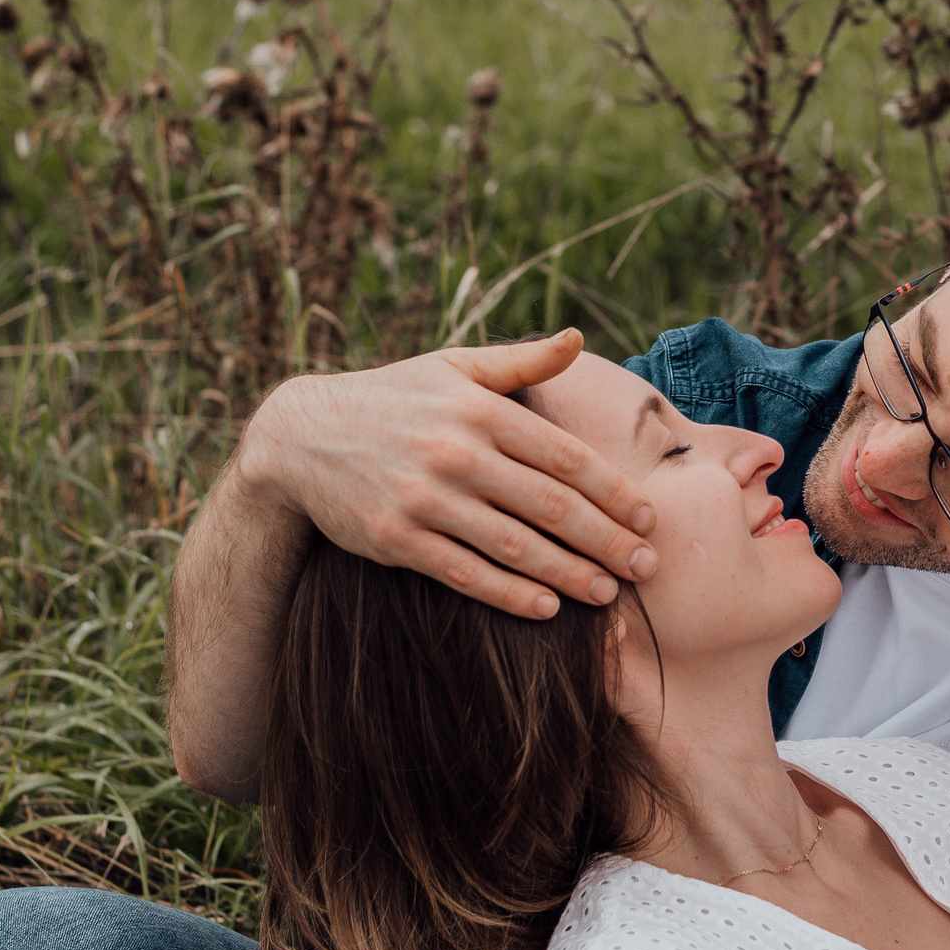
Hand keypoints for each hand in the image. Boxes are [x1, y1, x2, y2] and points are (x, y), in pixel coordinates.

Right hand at [239, 331, 658, 616]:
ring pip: (514, 546)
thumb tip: (578, 340)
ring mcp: (424, 498)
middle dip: (607, 541)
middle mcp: (456, 452)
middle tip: (647, 567)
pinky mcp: (395, 539)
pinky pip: (465, 574)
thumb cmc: (393, 399)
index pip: (566, 457)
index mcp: (480, 410)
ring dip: (569, 575)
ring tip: (608, 594)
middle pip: (552, 506)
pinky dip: (510, 595)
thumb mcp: (452, 367)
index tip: (650, 519)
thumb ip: (520, 363)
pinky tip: (547, 610)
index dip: (615, 492)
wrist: (299, 437)